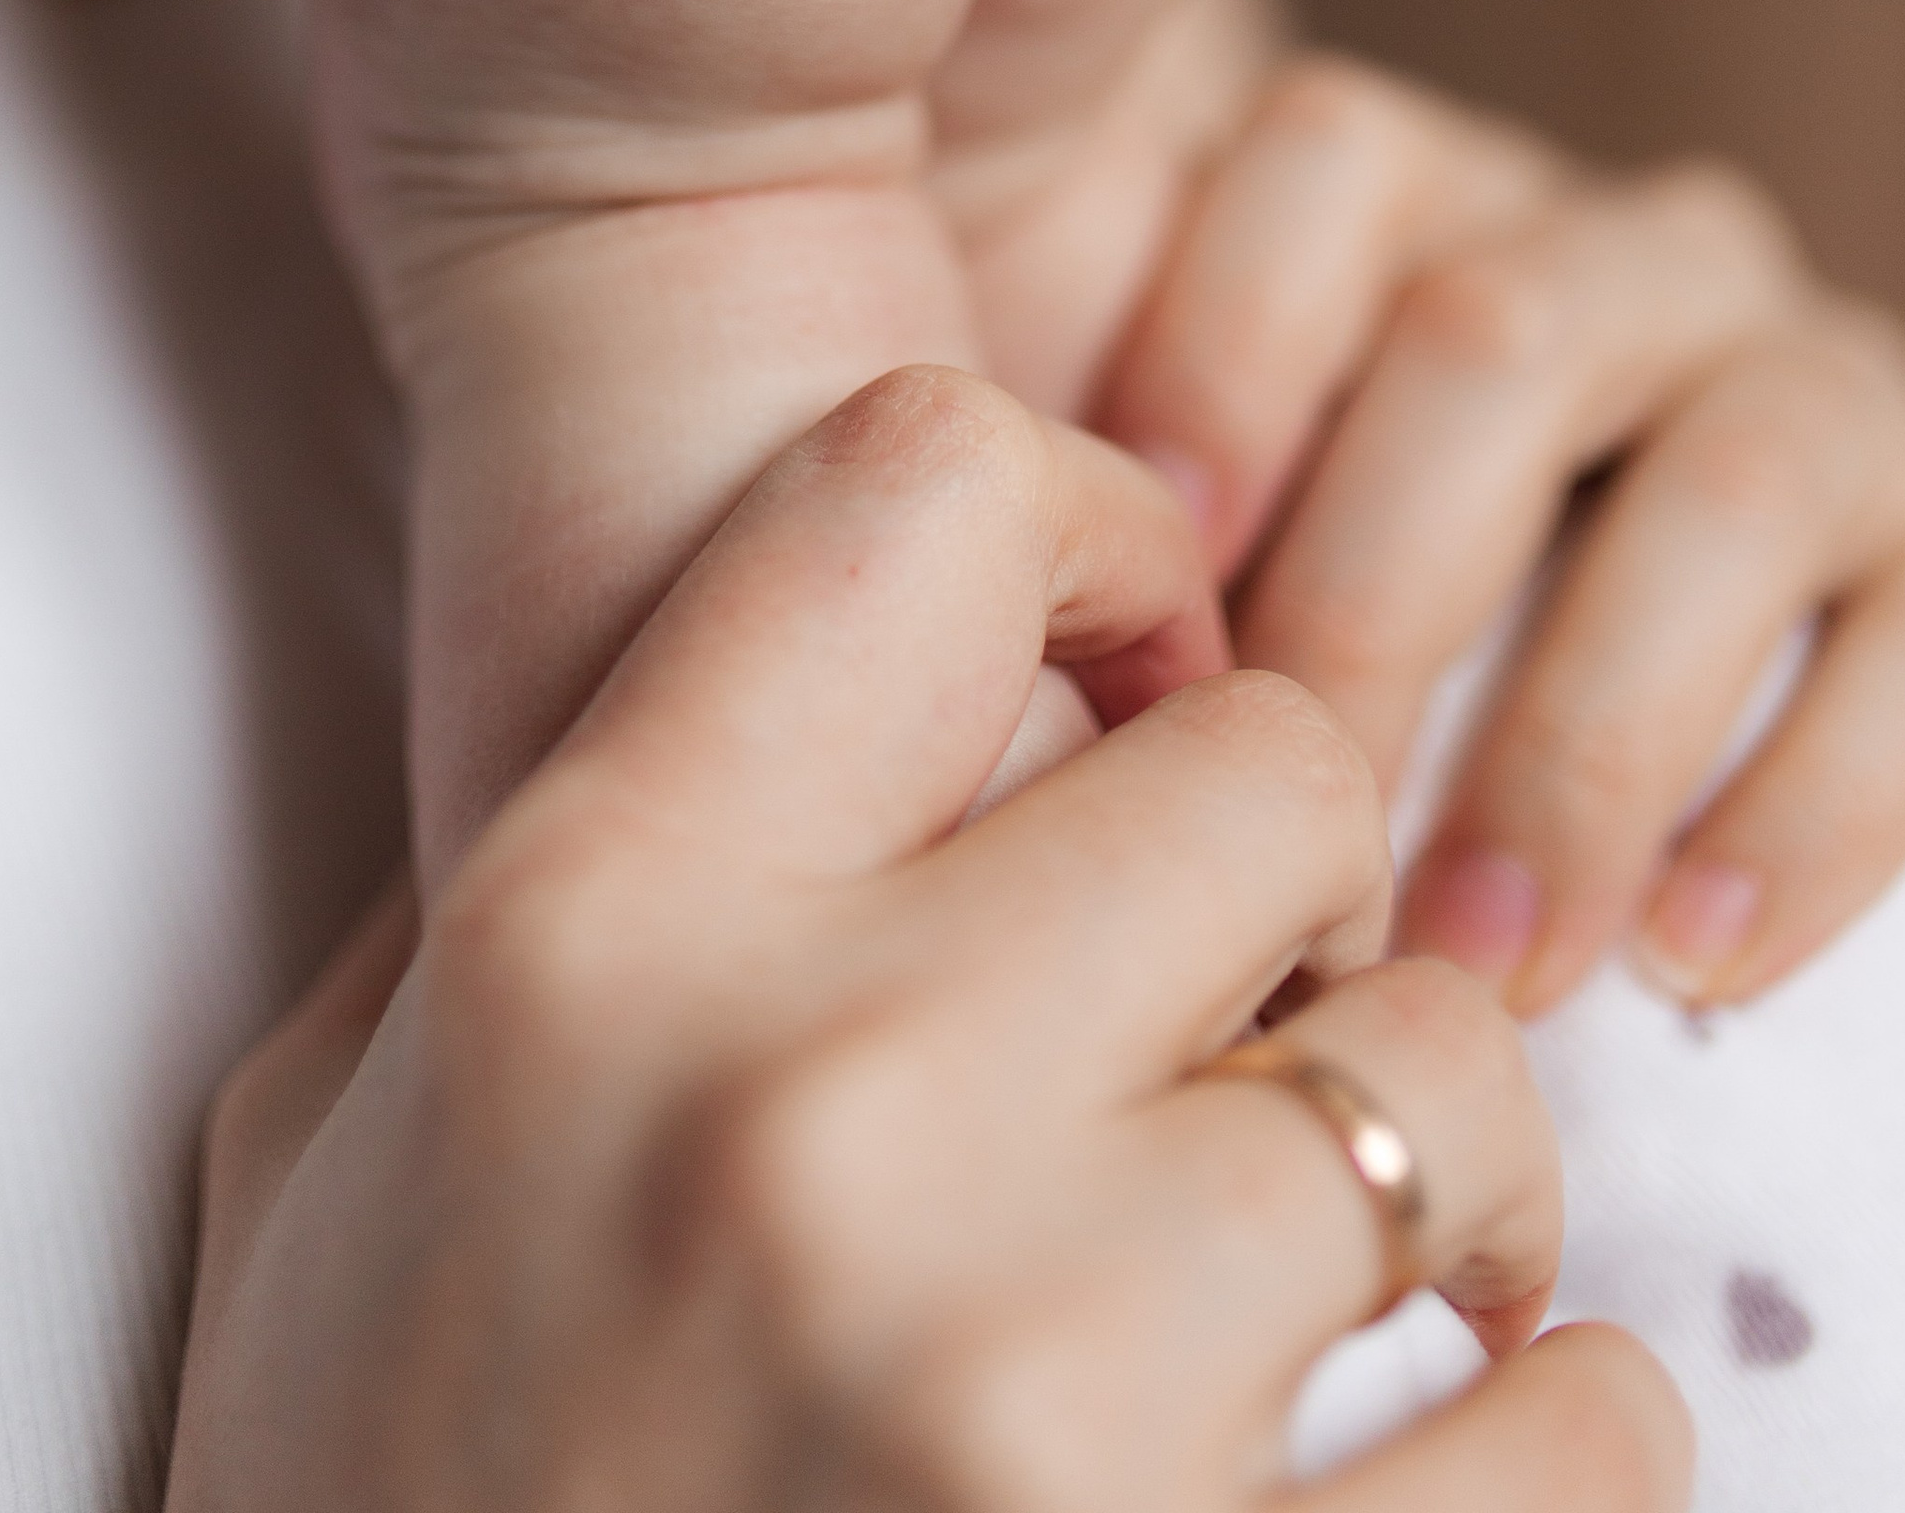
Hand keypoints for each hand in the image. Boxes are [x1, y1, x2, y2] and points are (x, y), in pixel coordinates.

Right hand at [169, 372, 1685, 1512]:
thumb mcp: (324, 1178)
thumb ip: (479, 912)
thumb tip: (669, 700)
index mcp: (583, 941)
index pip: (916, 489)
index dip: (1079, 536)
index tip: (1117, 679)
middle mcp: (809, 1111)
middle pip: (1270, 777)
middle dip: (1278, 905)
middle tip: (1232, 1034)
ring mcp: (1023, 1382)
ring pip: (1446, 1080)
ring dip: (1435, 1175)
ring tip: (1339, 1282)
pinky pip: (1580, 1427)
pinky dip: (1558, 1432)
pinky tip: (1434, 1461)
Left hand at [1097, 58, 1904, 1012]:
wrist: (1573, 767)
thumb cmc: (1316, 644)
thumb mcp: (1190, 516)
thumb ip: (1098, 479)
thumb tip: (1000, 580)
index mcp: (1423, 196)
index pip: (1328, 150)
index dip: (1226, 341)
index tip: (1150, 561)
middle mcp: (1627, 253)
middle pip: (1501, 340)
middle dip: (1383, 601)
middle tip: (1299, 838)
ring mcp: (1816, 379)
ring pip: (1722, 487)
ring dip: (1589, 740)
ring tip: (1490, 949)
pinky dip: (1813, 812)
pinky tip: (1694, 962)